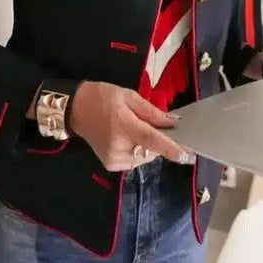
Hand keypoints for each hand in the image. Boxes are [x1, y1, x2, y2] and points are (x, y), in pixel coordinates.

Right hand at [68, 81, 193, 170]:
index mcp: (123, 125)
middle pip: (151, 150)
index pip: (151, 140)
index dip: (170, 148)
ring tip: (131, 130)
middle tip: (147, 125)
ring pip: (145, 157)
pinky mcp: (111, 165)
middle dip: (157, 141)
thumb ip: (151, 112)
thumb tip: (173, 123)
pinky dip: (137, 152)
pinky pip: (135, 161)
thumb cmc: (103, 98)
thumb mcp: (129, 96)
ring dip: (146, 147)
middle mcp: (118, 146)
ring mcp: (114, 158)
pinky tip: (125, 140)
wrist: (76, 109)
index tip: (186, 156)